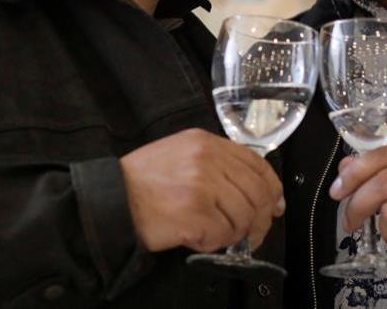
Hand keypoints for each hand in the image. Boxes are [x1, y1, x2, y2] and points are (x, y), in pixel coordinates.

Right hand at [120, 128, 284, 252]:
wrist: (111, 198)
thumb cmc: (144, 180)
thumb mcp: (181, 154)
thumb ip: (216, 164)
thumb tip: (257, 190)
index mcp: (206, 143)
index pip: (256, 163)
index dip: (272, 187)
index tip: (275, 204)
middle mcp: (207, 159)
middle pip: (256, 193)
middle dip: (260, 219)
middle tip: (253, 234)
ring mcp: (202, 186)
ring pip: (243, 216)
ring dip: (234, 233)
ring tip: (214, 235)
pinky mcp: (194, 213)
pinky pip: (223, 235)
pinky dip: (214, 243)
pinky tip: (197, 239)